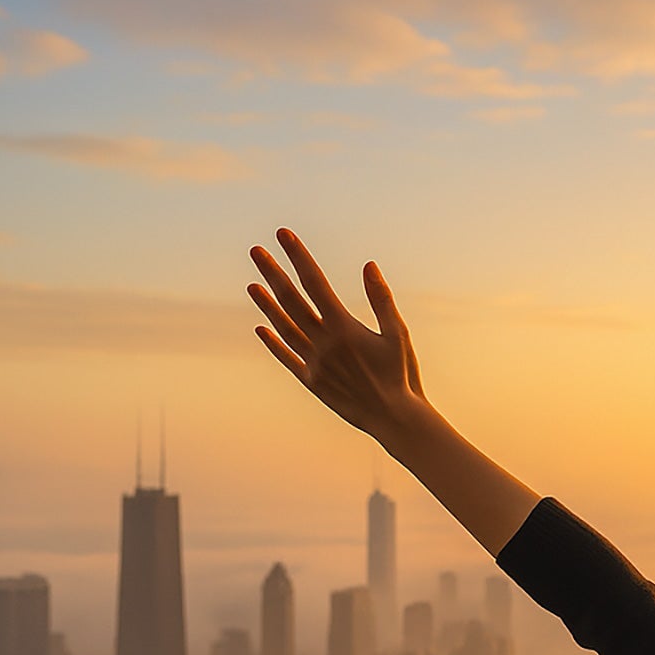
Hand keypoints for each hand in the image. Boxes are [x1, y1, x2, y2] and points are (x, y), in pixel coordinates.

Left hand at [247, 227, 427, 442]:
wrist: (394, 418)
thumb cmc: (401, 374)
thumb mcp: (398, 334)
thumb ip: (382, 299)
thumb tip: (369, 266)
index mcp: (344, 328)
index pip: (315, 283)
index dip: (299, 257)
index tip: (284, 236)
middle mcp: (323, 344)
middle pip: (291, 301)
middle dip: (273, 273)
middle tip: (256, 250)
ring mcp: (314, 364)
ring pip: (284, 328)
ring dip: (267, 305)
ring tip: (252, 284)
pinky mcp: (312, 382)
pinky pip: (287, 358)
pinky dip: (273, 342)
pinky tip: (261, 328)